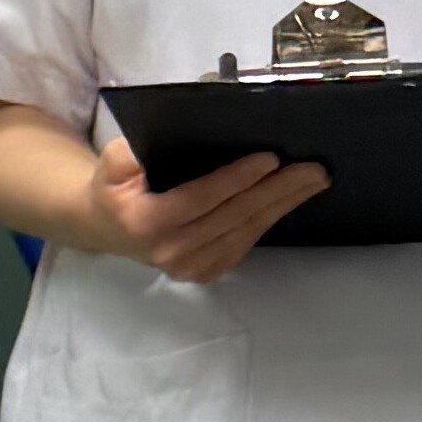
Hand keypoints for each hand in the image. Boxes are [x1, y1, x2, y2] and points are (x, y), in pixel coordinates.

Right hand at [83, 138, 325, 281]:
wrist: (108, 229)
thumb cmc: (114, 190)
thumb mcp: (107, 167)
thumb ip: (120, 157)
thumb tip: (142, 150)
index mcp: (147, 223)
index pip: (201, 199)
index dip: (238, 179)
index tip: (270, 158)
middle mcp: (172, 251)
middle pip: (234, 216)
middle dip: (277, 190)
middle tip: (313, 168)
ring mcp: (191, 267)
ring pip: (246, 231)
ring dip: (283, 205)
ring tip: (313, 181)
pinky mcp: (205, 272)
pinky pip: (244, 244)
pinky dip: (269, 220)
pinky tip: (290, 200)